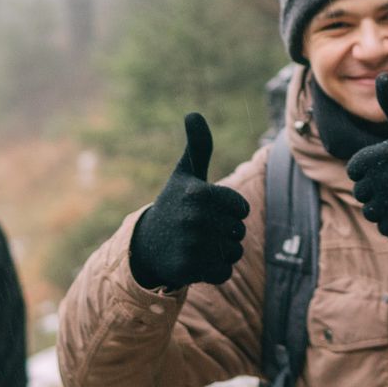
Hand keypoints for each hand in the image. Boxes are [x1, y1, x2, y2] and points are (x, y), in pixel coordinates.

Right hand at [128, 113, 250, 288]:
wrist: (146, 246)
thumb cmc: (174, 205)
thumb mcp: (185, 174)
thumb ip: (198, 146)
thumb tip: (193, 113)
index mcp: (198, 192)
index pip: (242, 209)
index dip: (231, 212)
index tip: (208, 210)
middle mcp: (194, 218)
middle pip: (239, 231)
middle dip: (226, 233)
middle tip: (200, 230)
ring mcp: (191, 244)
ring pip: (234, 252)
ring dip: (222, 253)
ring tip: (198, 245)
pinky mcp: (188, 269)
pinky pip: (224, 273)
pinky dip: (215, 271)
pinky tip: (196, 262)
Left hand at [346, 74, 387, 238]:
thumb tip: (381, 75)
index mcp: (366, 160)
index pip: (355, 171)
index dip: (373, 168)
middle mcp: (370, 185)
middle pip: (362, 192)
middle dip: (380, 187)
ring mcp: (380, 207)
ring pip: (371, 210)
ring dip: (386, 204)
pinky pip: (382, 225)